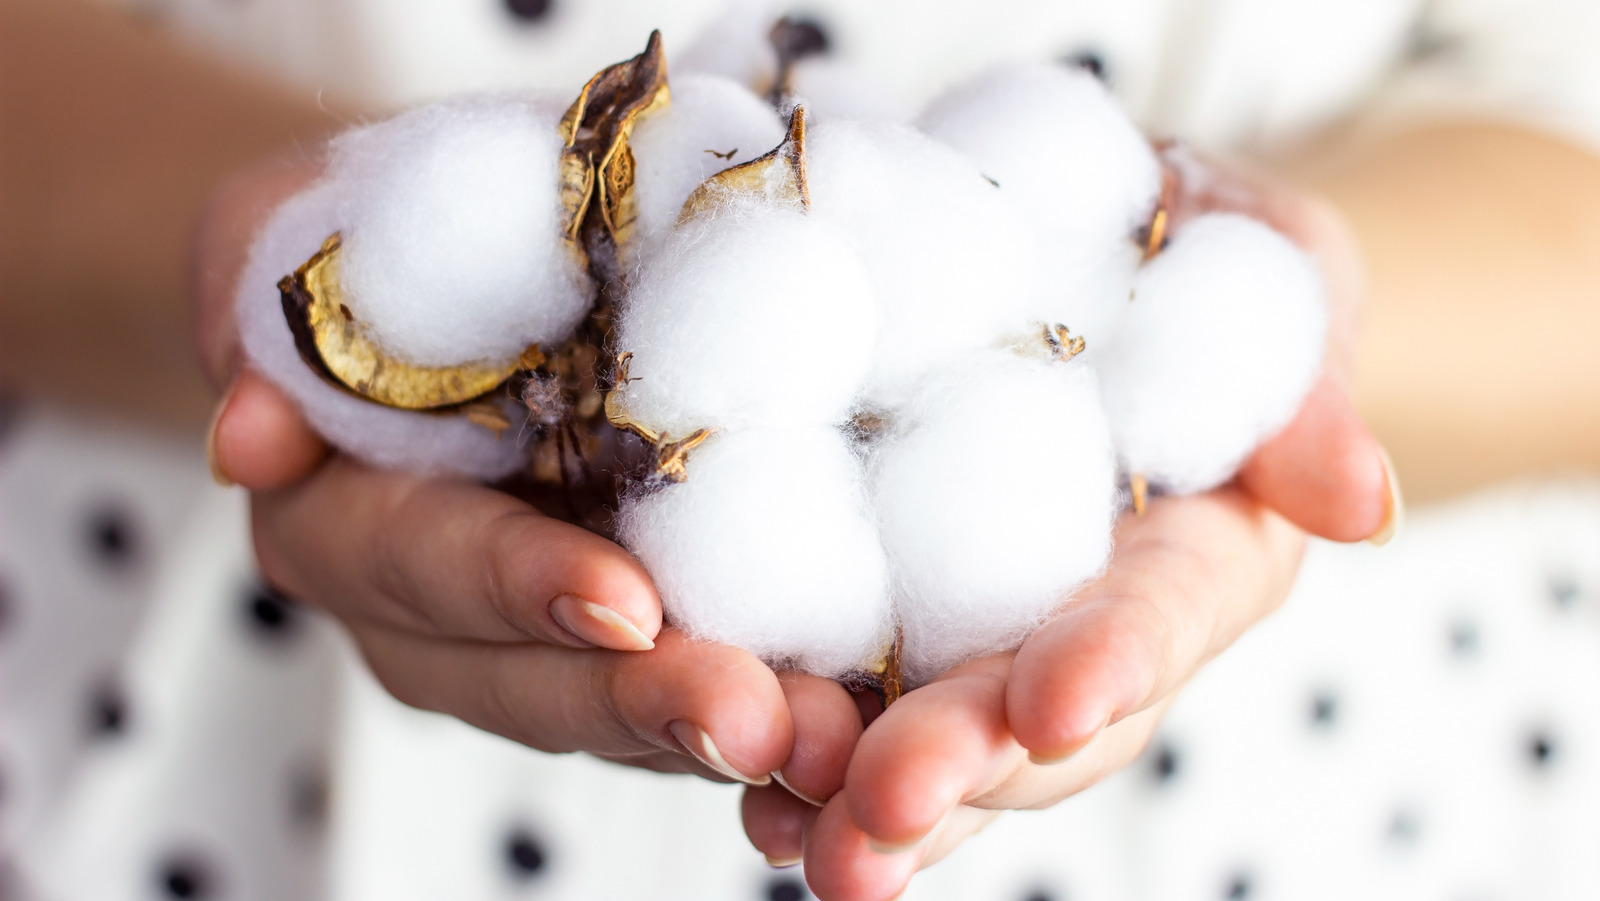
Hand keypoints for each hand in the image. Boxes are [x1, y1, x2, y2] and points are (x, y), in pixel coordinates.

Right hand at [195, 157, 796, 785]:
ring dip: (728, 731)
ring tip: (830, 741)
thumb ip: (261, 322)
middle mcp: (442, 617)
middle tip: (760, 719)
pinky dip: (773, 714)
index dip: (522, 588)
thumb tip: (251, 439)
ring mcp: (541, 643)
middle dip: (644, 704)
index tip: (626, 606)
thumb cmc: (369, 244)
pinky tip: (856, 725)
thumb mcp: (285, 240)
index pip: (431, 566)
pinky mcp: (639, 639)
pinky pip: (694, 694)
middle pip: (534, 682)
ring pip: (622, 716)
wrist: (449, 271)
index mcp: (349, 526)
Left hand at [738, 162, 1400, 899]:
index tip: (1054, 706)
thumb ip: (1302, 385)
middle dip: (963, 768)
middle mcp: (1081, 626)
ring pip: (931, 741)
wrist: (1090, 250)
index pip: (1158, 621)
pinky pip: (837, 691)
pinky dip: (791, 748)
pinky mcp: (880, 616)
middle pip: (1030, 722)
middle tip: (883, 808)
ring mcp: (978, 635)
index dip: (1112, 664)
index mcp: (1192, 559)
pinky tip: (742, 787)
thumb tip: (1363, 505)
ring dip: (860, 798)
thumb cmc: (1200, 254)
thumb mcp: (1269, 273)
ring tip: (786, 833)